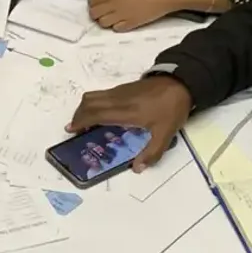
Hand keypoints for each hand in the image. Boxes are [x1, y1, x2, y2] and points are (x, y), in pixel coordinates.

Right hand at [68, 76, 192, 171]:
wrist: (179, 84)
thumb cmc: (171, 109)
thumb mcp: (165, 134)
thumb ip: (152, 152)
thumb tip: (137, 168)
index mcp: (125, 111)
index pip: (95, 114)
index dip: (81, 121)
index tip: (72, 130)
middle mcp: (117, 99)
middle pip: (89, 103)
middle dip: (78, 115)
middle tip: (74, 129)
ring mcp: (118, 92)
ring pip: (93, 96)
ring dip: (83, 108)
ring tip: (84, 122)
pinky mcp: (122, 88)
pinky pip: (100, 95)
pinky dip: (93, 104)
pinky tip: (100, 114)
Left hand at [88, 0, 179, 31]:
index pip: (92, 1)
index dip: (93, 5)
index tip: (97, 6)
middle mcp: (115, 4)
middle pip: (94, 14)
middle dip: (96, 14)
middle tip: (104, 13)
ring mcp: (122, 15)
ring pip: (102, 23)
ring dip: (106, 22)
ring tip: (114, 18)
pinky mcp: (131, 24)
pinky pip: (116, 29)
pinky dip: (117, 27)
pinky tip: (124, 22)